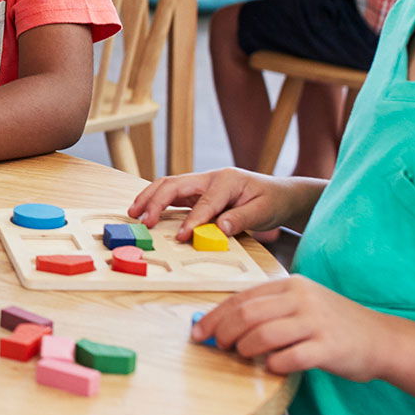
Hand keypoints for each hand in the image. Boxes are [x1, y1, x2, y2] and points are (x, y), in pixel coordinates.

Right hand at [128, 167, 309, 240]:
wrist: (279, 194)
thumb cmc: (272, 201)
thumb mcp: (263, 211)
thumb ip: (241, 219)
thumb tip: (220, 230)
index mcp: (226, 180)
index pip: (204, 202)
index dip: (192, 220)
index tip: (182, 236)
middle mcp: (210, 178)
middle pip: (174, 184)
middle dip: (156, 201)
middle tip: (144, 221)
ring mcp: (201, 183)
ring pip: (168, 185)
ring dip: (149, 198)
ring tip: (135, 213)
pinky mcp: (197, 191)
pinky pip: (172, 193)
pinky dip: (156, 200)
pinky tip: (146, 211)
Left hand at [194, 275, 398, 379]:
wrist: (382, 339)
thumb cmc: (334, 325)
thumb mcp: (302, 305)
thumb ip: (268, 310)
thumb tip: (222, 325)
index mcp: (291, 285)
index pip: (241, 298)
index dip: (215, 317)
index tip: (199, 333)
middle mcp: (302, 299)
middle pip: (247, 315)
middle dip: (224, 333)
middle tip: (218, 347)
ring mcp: (316, 322)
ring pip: (263, 335)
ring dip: (245, 349)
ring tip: (244, 356)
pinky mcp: (328, 347)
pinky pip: (290, 358)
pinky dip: (274, 365)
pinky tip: (273, 368)